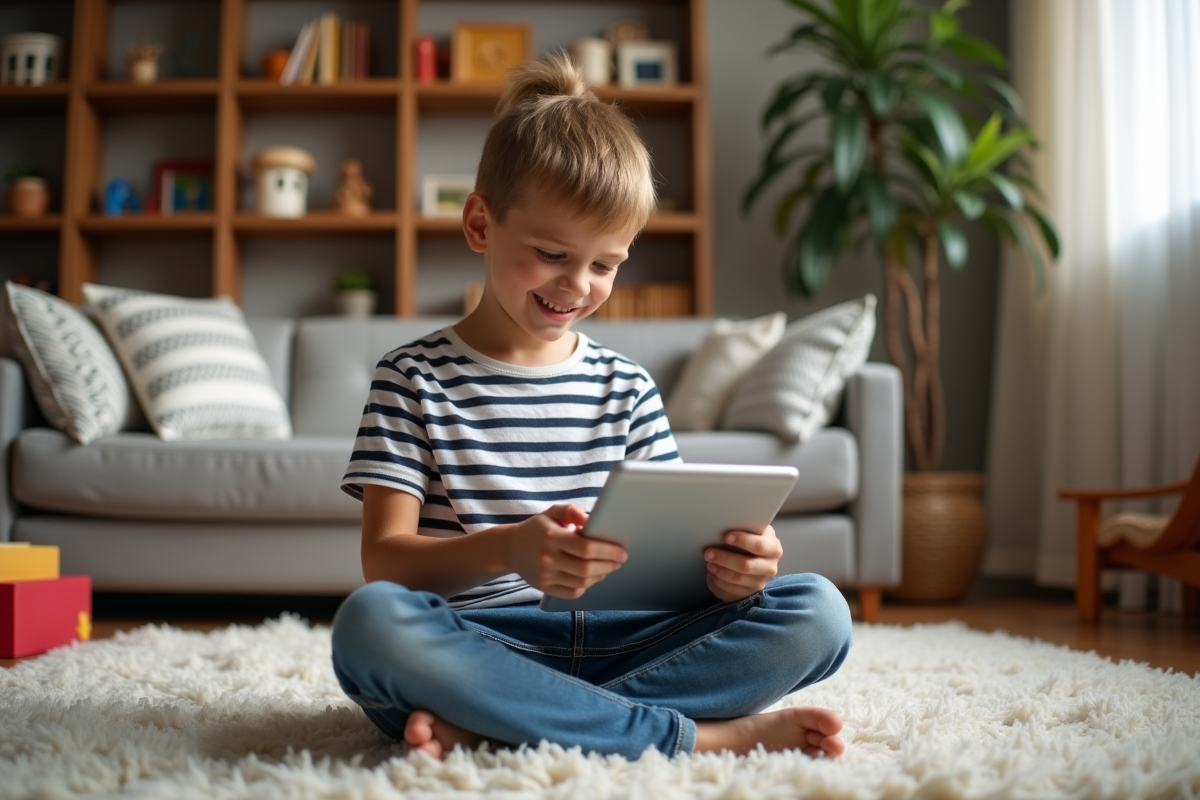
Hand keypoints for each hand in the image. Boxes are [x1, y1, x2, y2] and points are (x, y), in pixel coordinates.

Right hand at [503, 504, 627, 599]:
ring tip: (608, 567)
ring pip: (582, 582)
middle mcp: (547, 558)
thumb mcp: (552, 512)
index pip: (586, 548)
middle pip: (586, 568)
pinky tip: (592, 577)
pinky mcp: (544, 588)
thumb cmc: (538, 528)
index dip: (608, 551)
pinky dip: (586, 586)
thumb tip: (591, 520)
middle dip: (609, 565)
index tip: (622, 551)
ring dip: (600, 575)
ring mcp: (545, 576)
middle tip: (620, 560)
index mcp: (552, 537)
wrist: (510, 548)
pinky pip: (572, 592)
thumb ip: (572, 511)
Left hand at [704, 524, 782, 602]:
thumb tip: (725, 522)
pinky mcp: (750, 592)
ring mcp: (761, 581)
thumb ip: (745, 529)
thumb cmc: (749, 540)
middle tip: (708, 552)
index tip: (726, 536)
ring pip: (737, 578)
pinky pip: (732, 590)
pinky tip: (712, 574)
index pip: (759, 545)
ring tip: (709, 562)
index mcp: (773, 547)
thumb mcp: (752, 532)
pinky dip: (719, 581)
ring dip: (720, 570)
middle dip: (725, 558)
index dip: (743, 540)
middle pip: (746, 565)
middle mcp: (770, 566)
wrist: (751, 558)